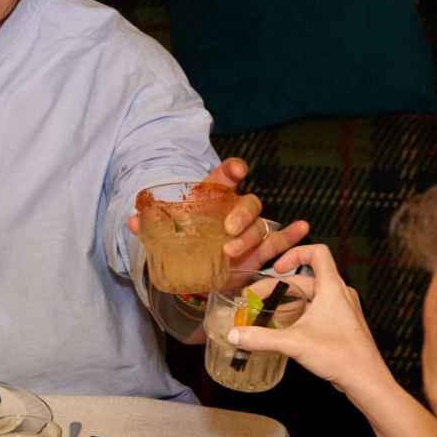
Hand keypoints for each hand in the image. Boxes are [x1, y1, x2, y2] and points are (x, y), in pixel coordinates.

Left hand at [128, 158, 308, 268]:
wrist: (193, 267)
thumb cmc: (183, 241)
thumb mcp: (165, 233)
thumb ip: (150, 225)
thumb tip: (133, 220)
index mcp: (212, 199)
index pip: (224, 178)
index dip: (232, 171)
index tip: (238, 169)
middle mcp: (234, 212)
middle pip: (248, 204)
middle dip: (241, 214)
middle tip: (228, 230)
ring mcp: (248, 232)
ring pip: (260, 226)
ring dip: (250, 236)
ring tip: (233, 252)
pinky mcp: (258, 253)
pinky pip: (278, 242)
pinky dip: (292, 235)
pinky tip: (303, 228)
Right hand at [223, 244, 391, 402]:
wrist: (366, 381)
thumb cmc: (341, 356)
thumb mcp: (294, 343)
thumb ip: (261, 338)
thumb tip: (234, 334)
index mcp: (332, 288)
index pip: (317, 253)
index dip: (295, 253)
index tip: (276, 268)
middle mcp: (340, 294)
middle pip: (307, 278)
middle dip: (279, 285)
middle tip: (256, 297)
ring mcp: (343, 310)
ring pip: (312, 295)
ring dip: (289, 299)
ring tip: (267, 310)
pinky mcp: (342, 326)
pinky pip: (319, 310)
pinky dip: (301, 312)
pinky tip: (286, 327)